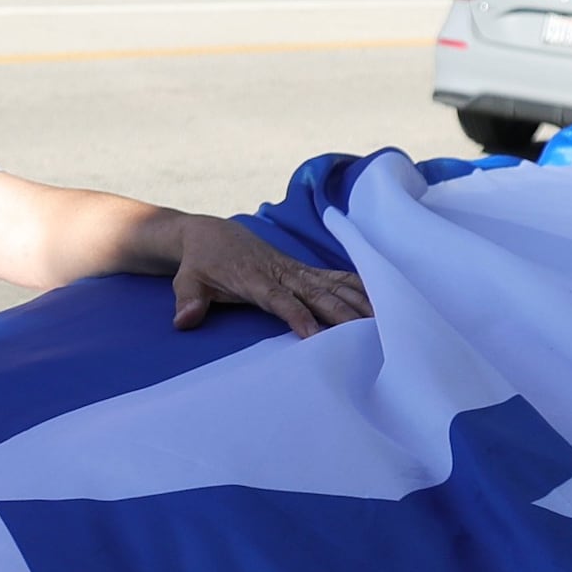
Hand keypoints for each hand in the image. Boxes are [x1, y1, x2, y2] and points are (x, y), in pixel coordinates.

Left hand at [165, 216, 371, 338]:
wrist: (209, 234)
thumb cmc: (199, 263)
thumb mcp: (186, 281)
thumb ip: (188, 301)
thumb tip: (184, 320)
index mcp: (254, 278)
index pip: (281, 300)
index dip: (298, 316)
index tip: (315, 336)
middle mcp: (280, 273)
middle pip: (316, 295)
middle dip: (342, 314)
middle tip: (370, 335)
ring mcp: (294, 270)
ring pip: (332, 285)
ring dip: (359, 301)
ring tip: (387, 320)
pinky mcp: (302, 270)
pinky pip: (334, 277)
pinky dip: (357, 286)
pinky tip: (381, 298)